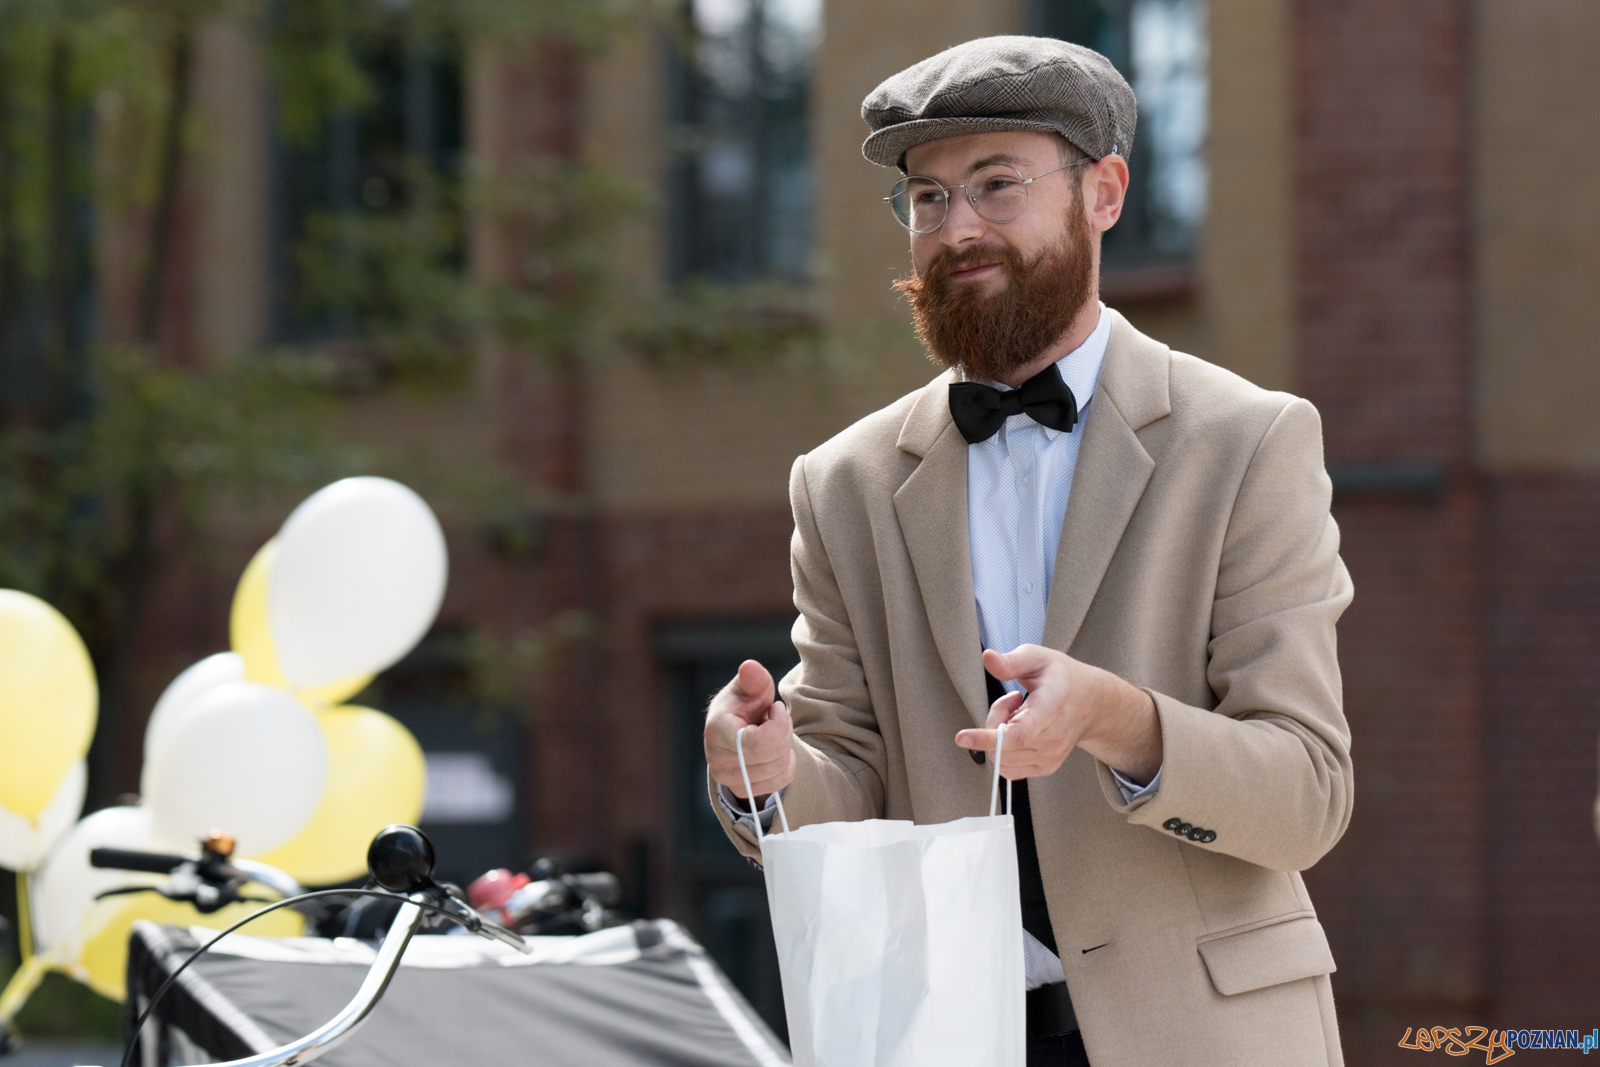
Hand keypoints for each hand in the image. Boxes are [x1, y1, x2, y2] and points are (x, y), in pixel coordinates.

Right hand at [704, 660, 795, 798]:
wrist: (738, 730)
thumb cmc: (744, 705)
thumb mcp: (750, 687)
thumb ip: (753, 678)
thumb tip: (749, 667)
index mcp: (716, 730)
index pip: (757, 743)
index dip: (778, 725)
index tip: (774, 708)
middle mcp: (717, 759)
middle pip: (772, 755)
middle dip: (783, 733)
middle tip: (774, 719)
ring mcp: (728, 779)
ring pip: (779, 768)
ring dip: (785, 747)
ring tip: (771, 733)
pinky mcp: (742, 790)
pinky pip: (781, 781)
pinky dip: (785, 763)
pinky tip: (773, 749)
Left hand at [955, 645, 1161, 782]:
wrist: (1091, 703)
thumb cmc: (1062, 677)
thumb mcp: (1038, 658)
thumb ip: (1011, 661)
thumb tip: (988, 658)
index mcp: (1050, 708)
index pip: (1018, 733)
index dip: (988, 737)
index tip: (961, 737)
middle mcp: (1052, 738)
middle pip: (1001, 743)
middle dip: (994, 719)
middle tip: (1012, 699)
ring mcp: (1050, 757)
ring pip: (1000, 756)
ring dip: (998, 735)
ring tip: (1019, 713)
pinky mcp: (1045, 768)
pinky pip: (1007, 767)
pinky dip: (1004, 750)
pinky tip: (1019, 730)